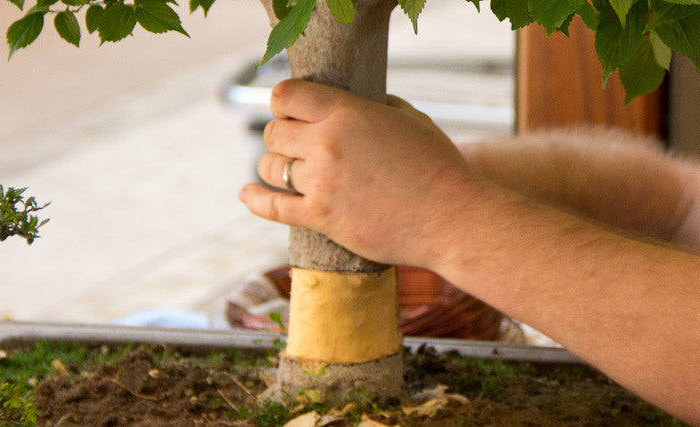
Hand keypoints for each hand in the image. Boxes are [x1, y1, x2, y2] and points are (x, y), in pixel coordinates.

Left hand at [239, 79, 487, 267]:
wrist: (452, 218)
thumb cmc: (440, 167)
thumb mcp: (411, 119)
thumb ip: (375, 107)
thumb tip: (355, 105)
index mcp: (347, 112)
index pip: (287, 96)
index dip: (284, 102)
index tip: (289, 110)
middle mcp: (327, 143)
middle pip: (274, 132)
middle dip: (281, 135)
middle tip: (294, 143)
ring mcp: (320, 182)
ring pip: (270, 167)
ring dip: (273, 166)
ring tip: (283, 169)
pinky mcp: (320, 218)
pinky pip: (272, 206)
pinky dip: (254, 198)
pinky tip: (247, 193)